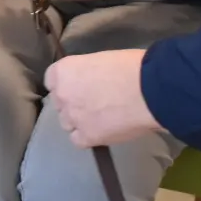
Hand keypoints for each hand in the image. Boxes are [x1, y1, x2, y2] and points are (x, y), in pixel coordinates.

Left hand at [45, 49, 161, 147]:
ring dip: (80, 122)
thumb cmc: (130, 67)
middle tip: (94, 103)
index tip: (79, 86)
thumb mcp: (101, 60)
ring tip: (101, 120)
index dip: (66, 85)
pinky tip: (102, 132)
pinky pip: (78, 140)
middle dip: (74, 104)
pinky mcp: (87, 137)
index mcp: (63, 71)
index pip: (52, 81)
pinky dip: (88, 137)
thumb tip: (94, 81)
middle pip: (60, 104)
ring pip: (67, 123)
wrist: (148, 91)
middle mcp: (62, 95)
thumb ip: (89, 74)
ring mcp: (73, 117)